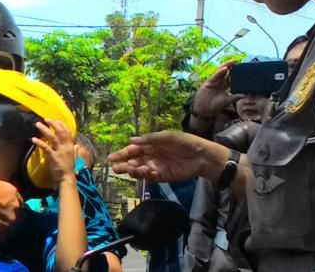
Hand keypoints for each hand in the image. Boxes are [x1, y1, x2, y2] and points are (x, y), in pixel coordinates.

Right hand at [0, 178, 22, 244]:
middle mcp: (16, 207)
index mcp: (13, 193)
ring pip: (8, 228)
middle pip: (15, 217)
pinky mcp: (2, 233)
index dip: (8, 209)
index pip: (17, 204)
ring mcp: (11, 221)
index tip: (1, 212)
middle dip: (6, 219)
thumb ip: (0, 194)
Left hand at [32, 120, 76, 184]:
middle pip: (60, 132)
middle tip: (46, 119)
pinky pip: (46, 147)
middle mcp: (66, 147)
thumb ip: (74, 150)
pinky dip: (39, 142)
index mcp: (71, 146)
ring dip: (45, 130)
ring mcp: (60, 151)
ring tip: (38, 124)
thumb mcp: (73, 157)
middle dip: (53, 124)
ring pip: (52, 137)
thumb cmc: (68, 168)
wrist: (66, 178)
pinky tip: (33, 139)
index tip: (55, 119)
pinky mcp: (53, 157)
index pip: (67, 132)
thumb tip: (76, 145)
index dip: (61, 124)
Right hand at [107, 131, 227, 182]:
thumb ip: (150, 139)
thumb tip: (132, 140)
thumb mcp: (167, 136)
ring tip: (129, 170)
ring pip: (139, 170)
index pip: (132, 150)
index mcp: (150, 145)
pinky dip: (146, 176)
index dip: (122, 154)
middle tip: (115, 169)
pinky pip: (150, 177)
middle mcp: (150, 156)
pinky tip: (146, 173)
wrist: (202, 156)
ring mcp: (156, 167)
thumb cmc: (185, 142)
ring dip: (133, 171)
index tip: (111, 158)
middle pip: (133, 162)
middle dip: (123, 165)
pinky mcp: (163, 176)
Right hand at [192, 62, 243, 118]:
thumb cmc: (215, 106)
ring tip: (233, 61)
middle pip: (227, 73)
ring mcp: (215, 82)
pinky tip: (225, 68)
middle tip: (239, 61)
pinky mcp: (209, 82)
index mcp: (225, 86)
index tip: (244, 69)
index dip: (237, 73)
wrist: (204, 109)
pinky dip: (219, 72)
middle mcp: (220, 82)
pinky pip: (215, 76)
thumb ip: (235, 97)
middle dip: (232, 67)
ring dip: (226, 66)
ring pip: (221, 72)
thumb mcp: (227, 101)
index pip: (232, 78)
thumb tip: (244, 95)